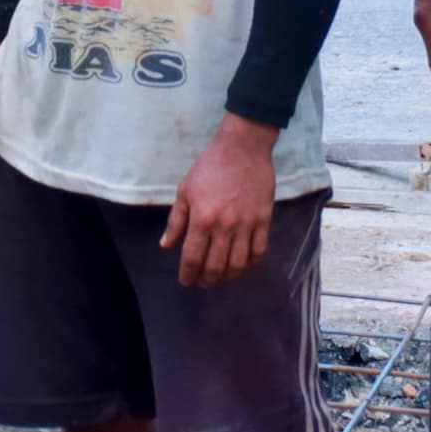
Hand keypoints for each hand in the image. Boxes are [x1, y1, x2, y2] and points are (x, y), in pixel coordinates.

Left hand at [160, 115, 279, 287]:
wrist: (243, 148)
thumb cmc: (210, 167)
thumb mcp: (185, 190)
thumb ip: (176, 221)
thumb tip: (166, 245)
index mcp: (201, 218)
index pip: (192, 257)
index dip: (188, 274)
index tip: (186, 281)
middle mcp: (224, 226)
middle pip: (215, 266)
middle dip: (207, 279)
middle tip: (203, 282)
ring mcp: (246, 224)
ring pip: (238, 263)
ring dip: (228, 276)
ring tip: (221, 278)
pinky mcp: (264, 220)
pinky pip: (259, 251)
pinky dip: (251, 263)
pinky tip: (243, 265)